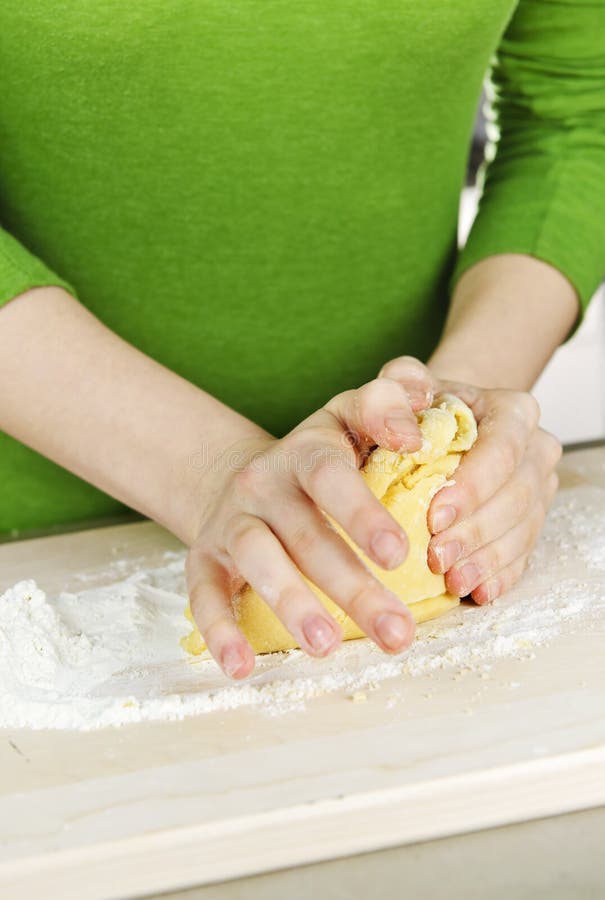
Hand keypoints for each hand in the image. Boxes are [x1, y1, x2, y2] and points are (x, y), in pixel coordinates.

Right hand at [186, 360, 435, 678]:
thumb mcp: (353, 420)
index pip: (330, 474)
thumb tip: (420, 428)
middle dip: (352, 586)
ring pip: (259, 560)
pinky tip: (240, 666)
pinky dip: (219, 630)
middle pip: (306, 533)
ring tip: (328, 646)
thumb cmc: (323, 460)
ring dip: (292, 604)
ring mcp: (232, 522)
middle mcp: (265, 482)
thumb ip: (389, 408)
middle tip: (397, 632)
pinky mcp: (204, 558)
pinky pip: (204, 593)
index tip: (398, 553)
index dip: (361, 511)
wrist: (246, 479)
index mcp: (309, 450)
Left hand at [412, 378, 558, 604]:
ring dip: (486, 559)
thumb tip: (408, 406)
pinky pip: (524, 555)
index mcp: (513, 411)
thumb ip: (400, 381)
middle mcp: (536, 449)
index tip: (435, 514)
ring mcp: (539, 490)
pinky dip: (499, 575)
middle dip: (475, 530)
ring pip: (522, 530)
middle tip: (436, 556)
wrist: (437, 427)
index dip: (473, 485)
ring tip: (450, 579)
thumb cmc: (419, 408)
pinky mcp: (530, 524)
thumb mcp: (403, 383)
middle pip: (516, 496)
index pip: (503, 448)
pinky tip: (476, 591)